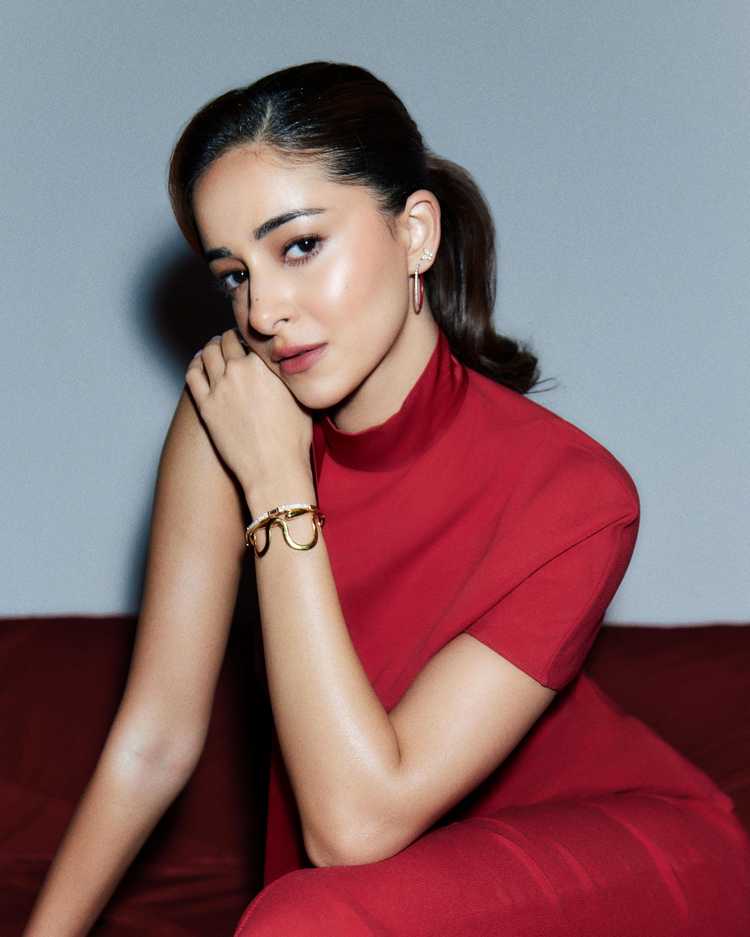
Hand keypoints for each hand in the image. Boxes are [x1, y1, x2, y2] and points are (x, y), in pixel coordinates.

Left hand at [185, 329, 312, 494]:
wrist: (274, 469)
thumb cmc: (293, 440)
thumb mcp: (301, 399)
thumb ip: (290, 377)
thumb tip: (291, 366)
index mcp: (265, 366)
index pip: (254, 337)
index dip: (253, 336)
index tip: (253, 338)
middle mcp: (240, 371)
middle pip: (228, 340)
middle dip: (231, 337)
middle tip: (232, 340)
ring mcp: (220, 388)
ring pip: (209, 353)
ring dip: (212, 346)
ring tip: (215, 348)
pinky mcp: (206, 406)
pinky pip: (193, 375)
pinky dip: (195, 364)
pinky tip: (200, 364)